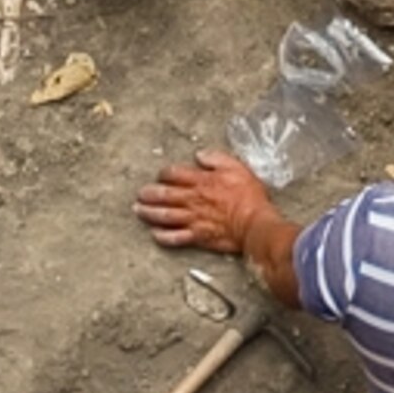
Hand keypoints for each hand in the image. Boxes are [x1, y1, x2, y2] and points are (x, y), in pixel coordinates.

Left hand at [136, 151, 278, 254]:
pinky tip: (155, 234)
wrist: (254, 223)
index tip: (162, 174)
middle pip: (164, 195)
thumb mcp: (237, 168)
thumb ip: (216, 159)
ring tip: (139, 211)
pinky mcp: (197, 236)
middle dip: (149, 194)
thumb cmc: (248, 196)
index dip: (165, 173)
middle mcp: (193, 200)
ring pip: (165, 216)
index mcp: (201, 181)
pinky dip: (163, 236)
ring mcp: (193, 219)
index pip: (175, 174)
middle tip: (140, 194)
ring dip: (149, 213)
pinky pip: (175, 238)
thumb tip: (200, 154)